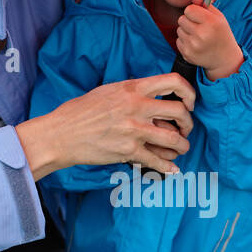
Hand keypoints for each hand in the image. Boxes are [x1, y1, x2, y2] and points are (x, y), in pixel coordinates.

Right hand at [17, 72, 194, 179]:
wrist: (62, 133)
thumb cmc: (81, 112)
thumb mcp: (109, 91)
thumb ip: (133, 92)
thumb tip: (152, 96)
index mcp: (133, 88)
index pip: (173, 82)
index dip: (189, 92)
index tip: (189, 102)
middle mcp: (137, 107)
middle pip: (180, 112)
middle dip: (188, 123)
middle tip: (185, 129)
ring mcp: (134, 130)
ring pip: (174, 139)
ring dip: (182, 146)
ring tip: (181, 148)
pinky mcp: (128, 151)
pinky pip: (157, 161)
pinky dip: (168, 167)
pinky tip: (172, 169)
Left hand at [175, 0, 243, 80]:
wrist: (225, 59)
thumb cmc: (222, 34)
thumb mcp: (218, 17)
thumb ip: (205, 4)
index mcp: (211, 23)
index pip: (189, 9)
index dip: (193, 11)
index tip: (199, 16)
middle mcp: (201, 34)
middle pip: (181, 19)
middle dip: (189, 21)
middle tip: (199, 27)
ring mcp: (193, 46)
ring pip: (179, 30)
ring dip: (186, 31)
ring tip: (198, 37)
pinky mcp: (187, 54)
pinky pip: (178, 41)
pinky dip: (185, 41)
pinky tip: (196, 44)